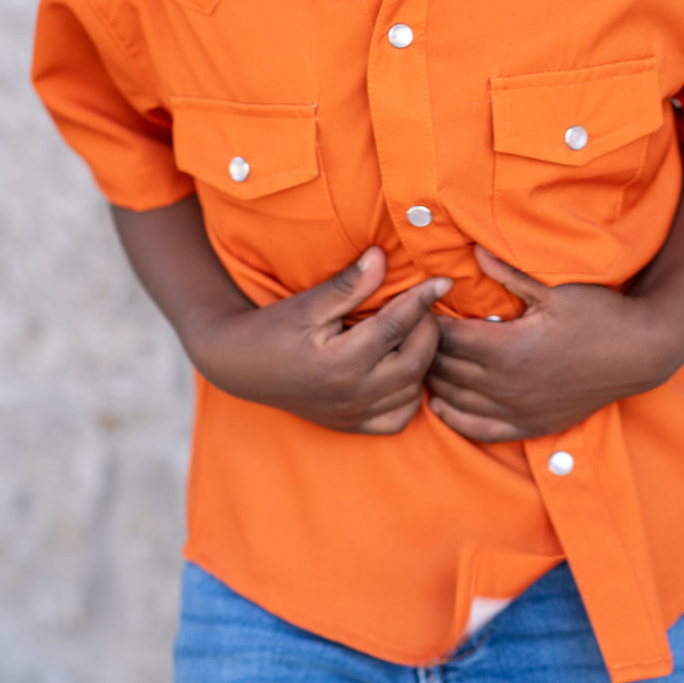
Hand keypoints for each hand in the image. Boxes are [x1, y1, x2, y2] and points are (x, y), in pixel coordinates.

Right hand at [187, 246, 450, 434]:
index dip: (422, 300)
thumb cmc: (273, 329)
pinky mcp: (352, 425)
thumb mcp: (308, 303)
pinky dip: (410, 393)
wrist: (242, 366)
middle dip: (429, 331)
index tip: (442, 280)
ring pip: (412, 392)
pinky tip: (401, 368)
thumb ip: (349, 285)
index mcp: (337, 363)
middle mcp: (349, 395)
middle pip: (414, 364)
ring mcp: (352, 415)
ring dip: (421, 361)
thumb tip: (382, 257)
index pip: (395, 328)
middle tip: (425, 307)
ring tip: (413, 333)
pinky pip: (398, 417)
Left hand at [426, 246, 680, 442]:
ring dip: (435, 379)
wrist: (641, 351)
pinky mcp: (532, 425)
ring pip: (456, 398)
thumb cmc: (599, 314)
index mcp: (508, 349)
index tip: (419, 307)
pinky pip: (481, 430)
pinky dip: (455, 418)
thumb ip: (508, 273)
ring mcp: (519, 410)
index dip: (427, 321)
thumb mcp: (553, 289)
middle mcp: (507, 386)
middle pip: (446, 368)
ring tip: (422, 358)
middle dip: (426, 348)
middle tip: (415, 331)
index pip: (448, 337)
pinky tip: (441, 404)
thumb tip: (472, 251)